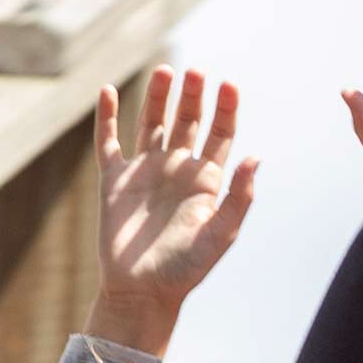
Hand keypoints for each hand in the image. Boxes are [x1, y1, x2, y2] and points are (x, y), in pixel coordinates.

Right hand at [85, 69, 258, 350]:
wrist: (142, 291)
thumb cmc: (186, 268)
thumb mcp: (220, 234)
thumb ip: (239, 197)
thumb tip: (255, 158)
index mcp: (205, 179)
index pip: (219, 133)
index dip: (226, 108)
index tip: (229, 84)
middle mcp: (176, 169)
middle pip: (187, 121)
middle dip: (192, 96)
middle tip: (195, 72)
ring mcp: (144, 171)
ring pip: (150, 122)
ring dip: (157, 97)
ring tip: (165, 71)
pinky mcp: (114, 180)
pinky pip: (108, 142)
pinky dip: (106, 117)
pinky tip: (108, 91)